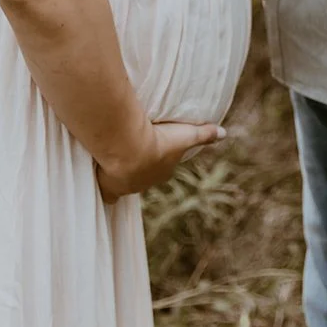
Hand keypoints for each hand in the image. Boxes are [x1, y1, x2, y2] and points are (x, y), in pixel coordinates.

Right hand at [97, 119, 225, 201]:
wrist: (130, 149)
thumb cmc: (159, 140)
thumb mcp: (185, 135)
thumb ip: (204, 134)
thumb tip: (225, 133)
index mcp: (163, 171)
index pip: (162, 166)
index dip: (158, 157)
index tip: (153, 147)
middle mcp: (146, 182)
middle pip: (144, 174)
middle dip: (140, 165)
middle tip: (133, 150)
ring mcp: (128, 187)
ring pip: (126, 182)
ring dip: (122, 173)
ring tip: (116, 159)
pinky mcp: (110, 188)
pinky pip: (108, 193)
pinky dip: (106, 189)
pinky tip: (101, 184)